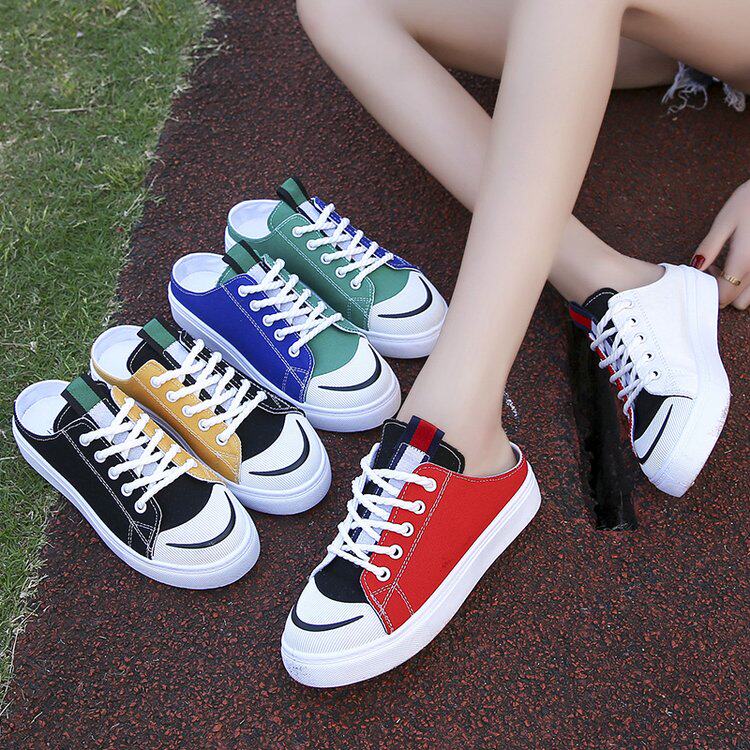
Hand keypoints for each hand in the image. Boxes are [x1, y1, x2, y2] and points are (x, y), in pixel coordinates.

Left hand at [691, 180, 749, 309]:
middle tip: (716, 268)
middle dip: (723, 291)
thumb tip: (694, 267)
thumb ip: (709, 247)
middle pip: (738, 302)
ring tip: (731, 266)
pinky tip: (746, 261)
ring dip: (739, 289)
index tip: (704, 273)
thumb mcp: (725, 221)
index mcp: (744, 262)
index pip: (723, 295)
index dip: (708, 290)